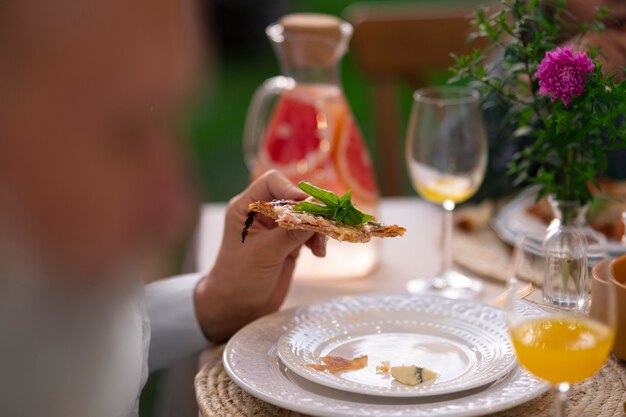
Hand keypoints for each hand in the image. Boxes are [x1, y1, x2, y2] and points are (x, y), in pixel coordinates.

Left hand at [193, 170, 325, 341]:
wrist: (237, 309)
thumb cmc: (239, 278)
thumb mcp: (265, 253)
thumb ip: (290, 233)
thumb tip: (317, 215)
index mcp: (246, 208)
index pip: (272, 183)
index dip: (292, 190)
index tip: (308, 206)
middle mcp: (262, 214)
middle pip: (294, 198)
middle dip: (311, 211)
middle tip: (325, 226)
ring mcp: (276, 229)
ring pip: (305, 216)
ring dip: (317, 228)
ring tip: (320, 248)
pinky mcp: (288, 244)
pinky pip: (309, 232)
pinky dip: (317, 239)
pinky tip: (319, 253)